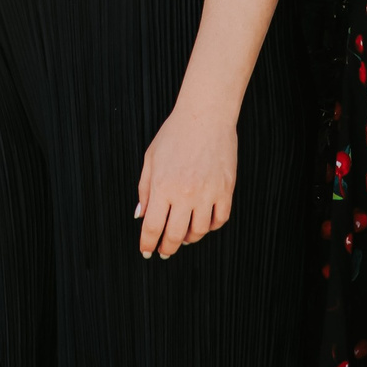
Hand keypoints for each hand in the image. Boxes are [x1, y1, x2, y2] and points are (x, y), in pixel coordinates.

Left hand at [136, 100, 236, 257]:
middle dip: (167, 247)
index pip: (152, 226)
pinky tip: (204, 222)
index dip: (147, 243)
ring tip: (184, 235)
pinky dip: (211, 226)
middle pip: (175, 235)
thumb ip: (144, 189)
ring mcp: (207, 192)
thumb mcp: (151, 159)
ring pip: (199, 231)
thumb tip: (140, 215)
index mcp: (162, 186)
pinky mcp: (226, 189)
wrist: (205, 116)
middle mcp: (185, 193)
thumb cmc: (175, 134)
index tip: (147, 250)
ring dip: (189, 238)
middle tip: (164, 250)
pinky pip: (220, 219)